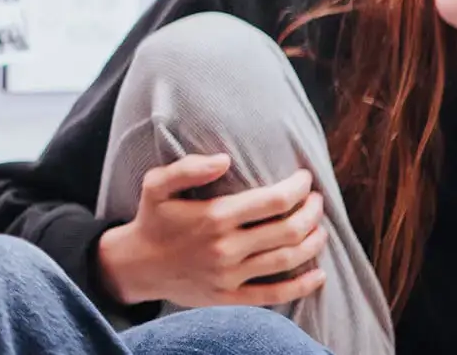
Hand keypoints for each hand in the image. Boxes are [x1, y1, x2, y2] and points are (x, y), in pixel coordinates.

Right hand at [96, 153, 329, 307]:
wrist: (136, 266)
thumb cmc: (152, 219)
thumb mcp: (157, 185)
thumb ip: (189, 168)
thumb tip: (225, 159)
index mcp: (214, 217)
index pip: (273, 201)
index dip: (298, 188)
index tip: (305, 179)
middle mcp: (226, 247)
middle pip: (288, 229)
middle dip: (311, 211)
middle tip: (317, 200)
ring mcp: (229, 275)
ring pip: (287, 260)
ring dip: (312, 242)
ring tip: (320, 228)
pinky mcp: (229, 297)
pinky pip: (274, 295)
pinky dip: (302, 286)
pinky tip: (318, 274)